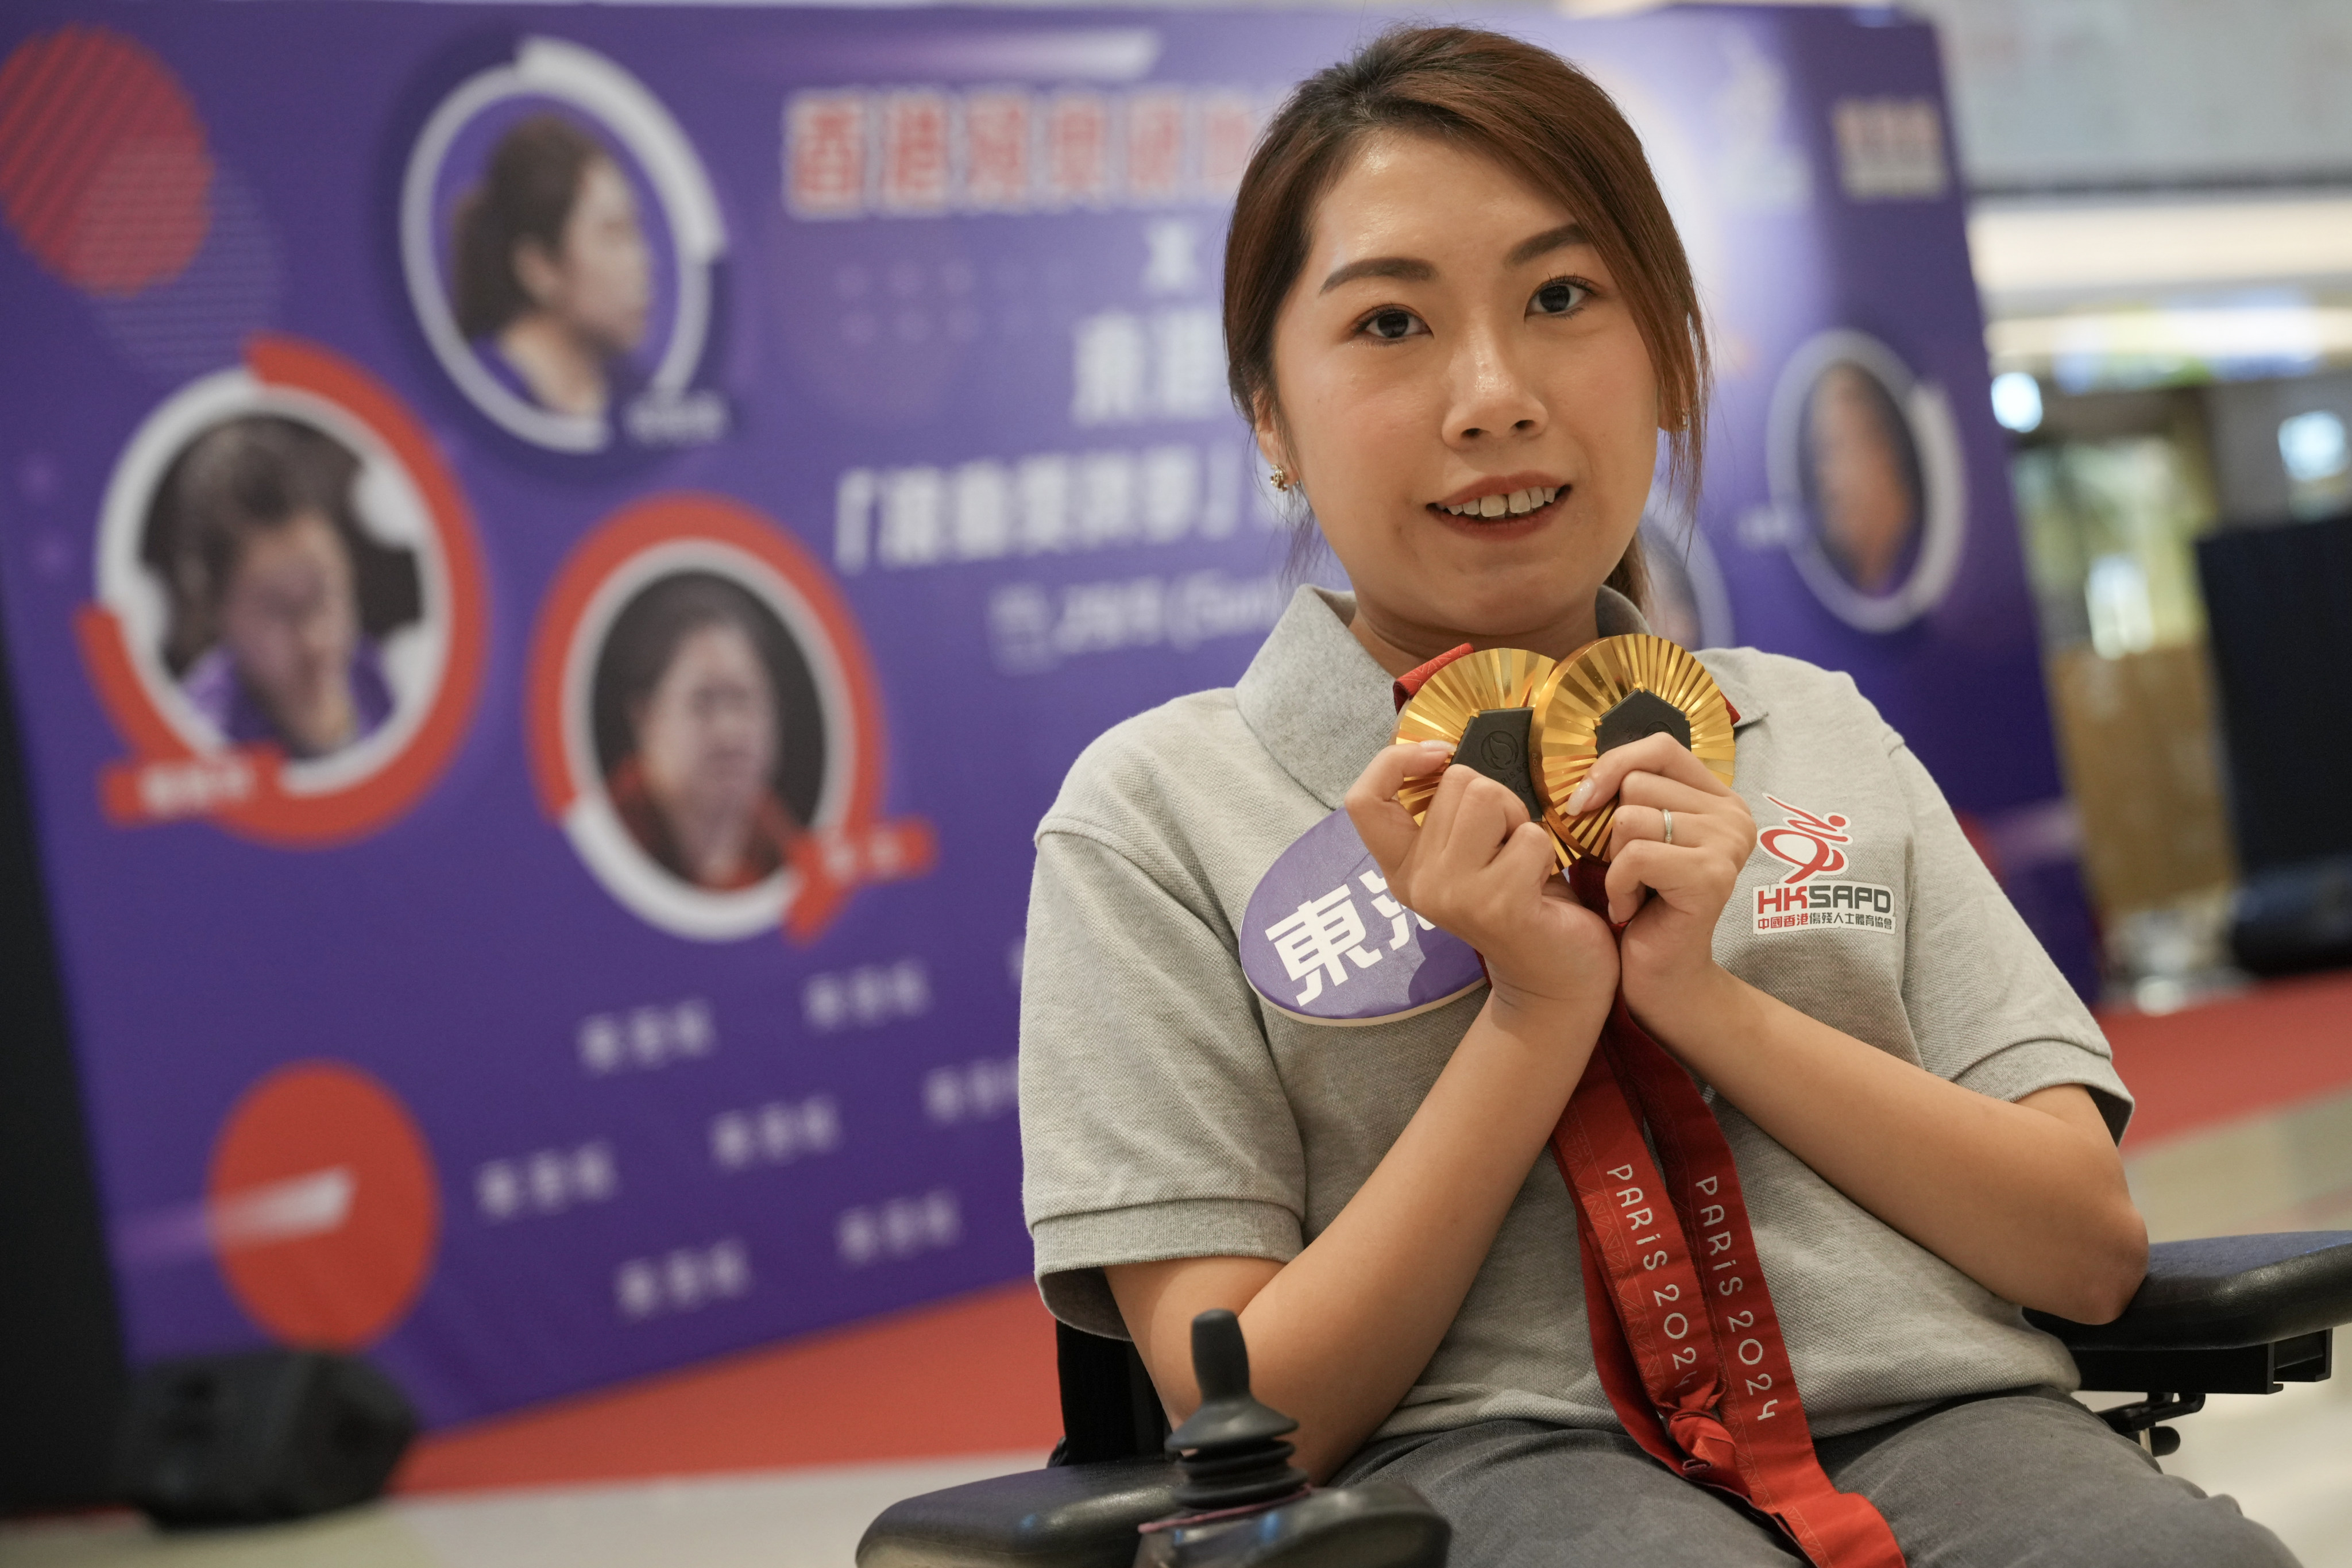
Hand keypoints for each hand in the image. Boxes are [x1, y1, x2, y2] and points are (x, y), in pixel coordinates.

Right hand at [1346, 742, 1617, 1026]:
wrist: (1557, 978)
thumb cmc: (1521, 899)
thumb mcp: (1469, 853)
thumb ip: (1451, 812)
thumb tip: (1446, 752)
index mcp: (1403, 868)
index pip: (1363, 800)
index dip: (1395, 761)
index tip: (1438, 754)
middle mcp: (1418, 884)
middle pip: (1455, 782)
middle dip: (1496, 800)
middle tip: (1507, 846)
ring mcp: (1454, 896)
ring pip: (1489, 798)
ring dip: (1520, 820)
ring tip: (1523, 862)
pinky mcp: (1499, 906)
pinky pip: (1530, 836)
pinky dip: (1547, 852)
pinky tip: (1541, 886)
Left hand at [1562, 732, 1754, 1022]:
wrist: (1659, 974)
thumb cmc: (1638, 903)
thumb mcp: (1631, 836)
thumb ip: (1623, 794)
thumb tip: (1574, 766)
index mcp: (1717, 798)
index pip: (1659, 748)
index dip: (1612, 765)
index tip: (1580, 800)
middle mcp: (1732, 815)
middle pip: (1638, 782)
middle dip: (1611, 828)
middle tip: (1627, 870)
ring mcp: (1727, 844)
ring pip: (1630, 818)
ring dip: (1614, 861)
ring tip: (1633, 890)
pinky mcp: (1711, 877)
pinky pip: (1634, 856)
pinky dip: (1618, 885)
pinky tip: (1631, 909)